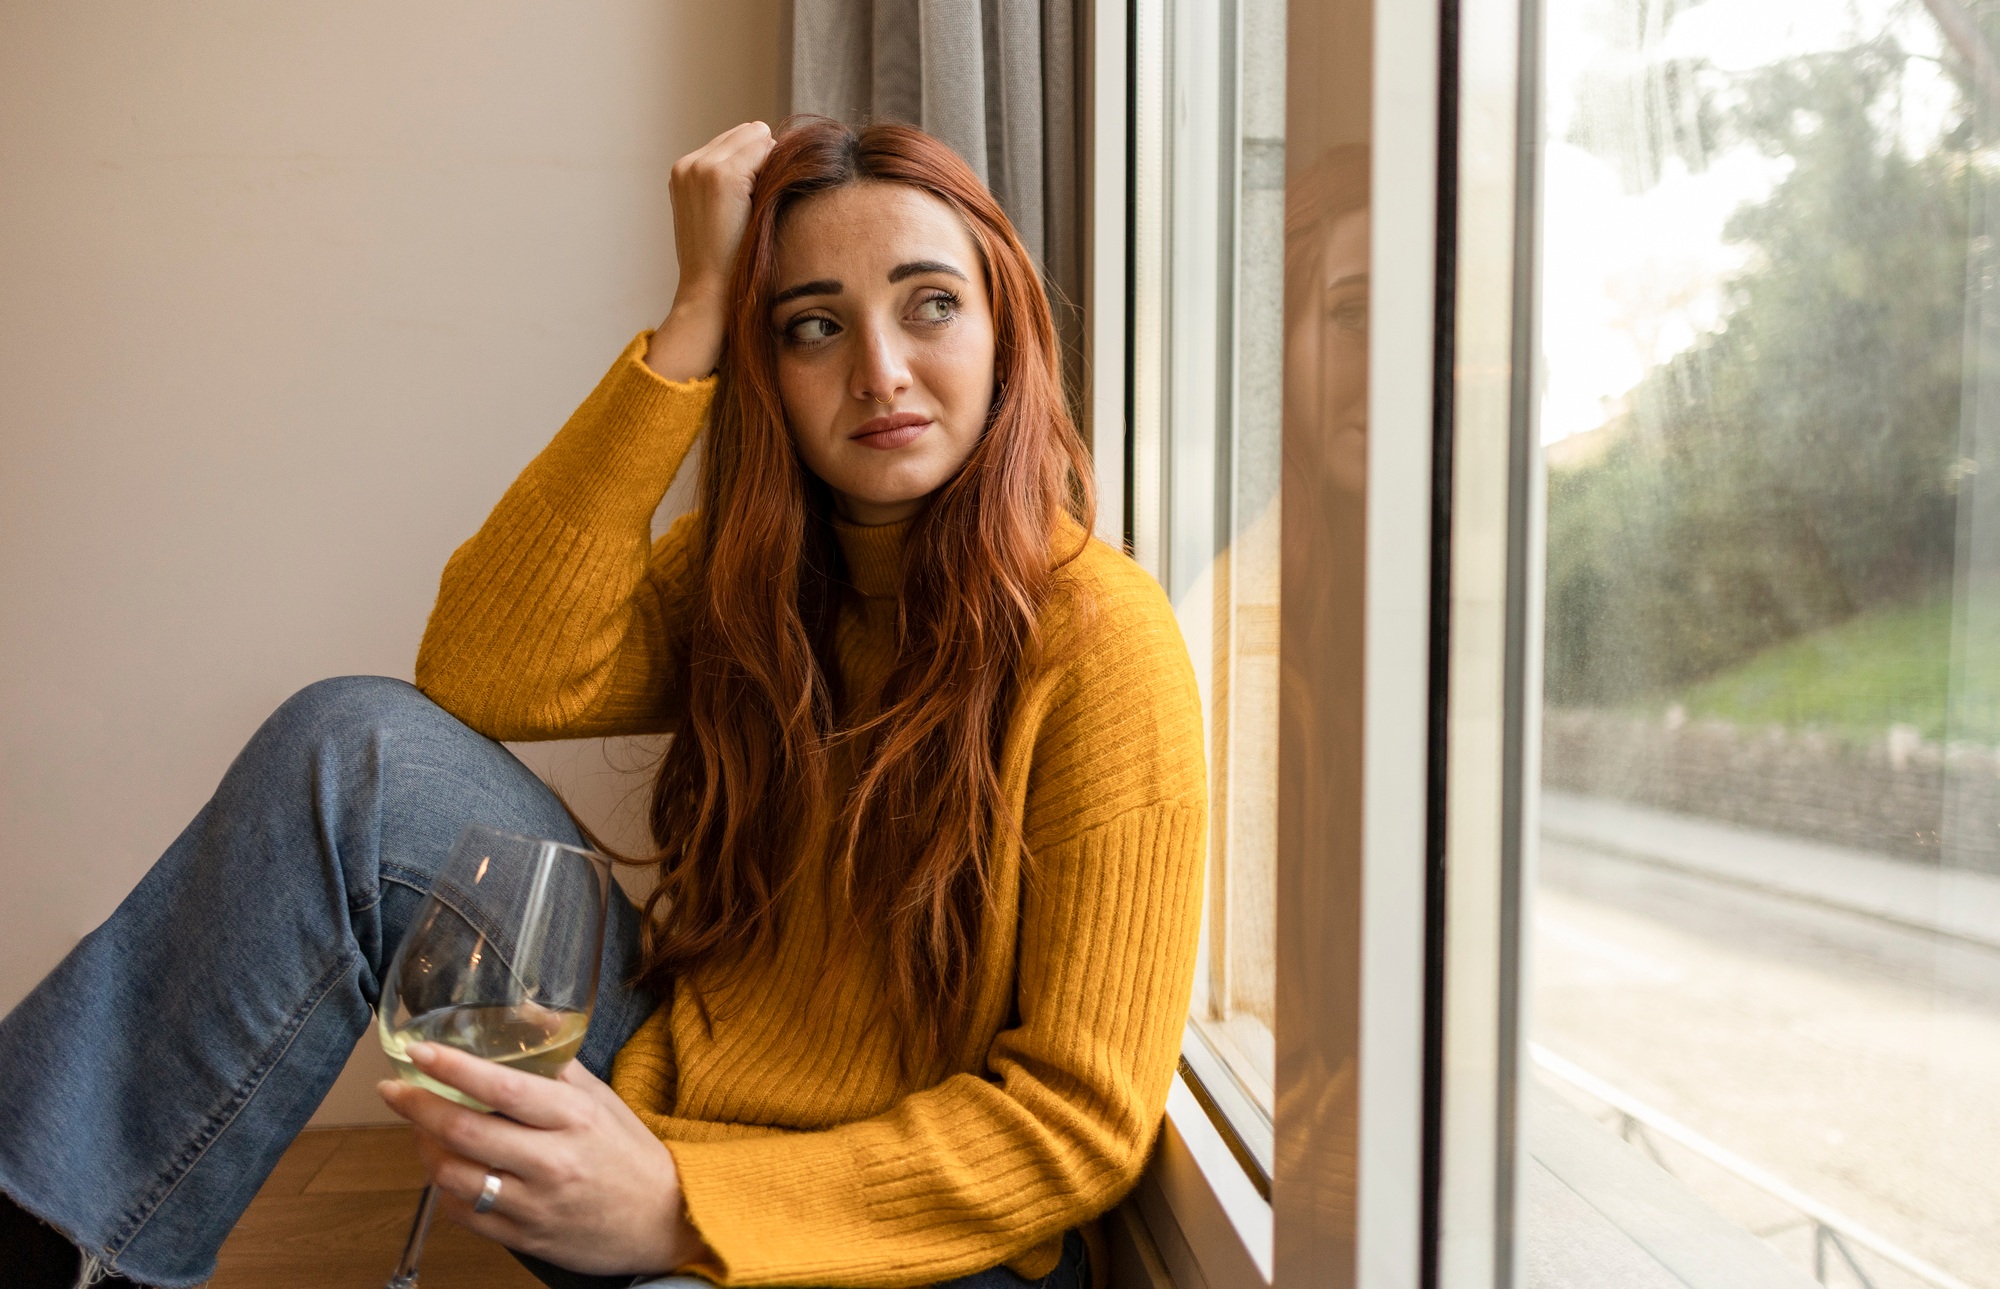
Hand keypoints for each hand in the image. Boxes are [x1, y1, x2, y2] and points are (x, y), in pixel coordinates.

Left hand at [377, 1044, 708, 1275]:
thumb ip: (558, 1061)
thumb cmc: (630, 1153)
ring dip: (425, 1149)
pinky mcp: (525, 1239)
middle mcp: (553, 1161)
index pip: (503, 1088)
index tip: (420, 1052)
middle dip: (418, 1107)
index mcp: (574, 1118)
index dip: (454, 1068)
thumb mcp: (602, 1098)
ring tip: (419, 1129)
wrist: (664, 1220)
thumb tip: (526, 1013)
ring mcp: (535, 1205)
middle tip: (394, 1090)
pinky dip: (444, 1189)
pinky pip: (465, 1214)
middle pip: (466, 1133)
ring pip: (456, 1177)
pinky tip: (445, 1168)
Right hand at [645, 120, 776, 380]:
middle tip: (760, 202)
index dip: (754, 163)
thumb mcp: (716, 214)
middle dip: (762, 159)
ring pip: (757, 136)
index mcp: (683, 171)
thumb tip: (772, 149)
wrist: (709, 291)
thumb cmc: (722, 262)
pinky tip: (762, 201)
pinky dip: (772, 170)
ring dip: (768, 164)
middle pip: (747, 132)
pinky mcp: (721, 175)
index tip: (754, 197)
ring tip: (758, 204)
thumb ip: (730, 183)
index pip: (733, 140)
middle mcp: (688, 162)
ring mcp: (702, 166)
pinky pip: (764, 149)